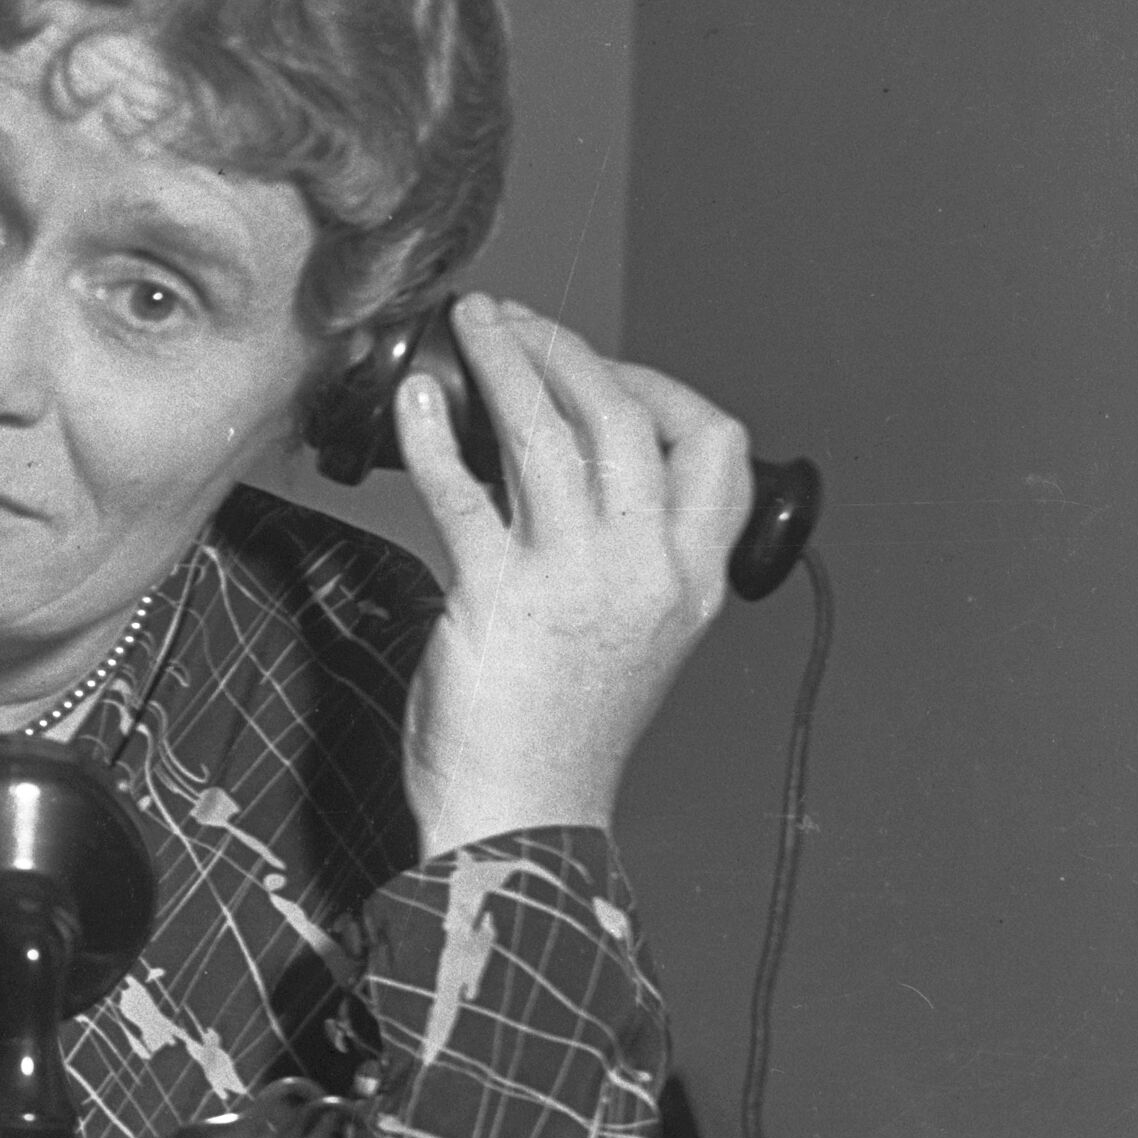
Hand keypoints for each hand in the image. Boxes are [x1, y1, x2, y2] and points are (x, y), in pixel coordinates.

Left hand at [393, 294, 750, 854]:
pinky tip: (420, 398)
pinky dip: (439, 433)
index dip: (662, 389)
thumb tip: (567, 468)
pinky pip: (465, 491)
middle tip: (515, 320)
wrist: (524, 817)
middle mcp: (650, 567)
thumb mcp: (627, 631)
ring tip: (471, 324)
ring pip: (552, 434)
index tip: (602, 370)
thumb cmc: (561, 730)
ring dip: (509, 363)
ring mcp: (578, 578)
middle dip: (569, 351)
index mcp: (693, 575)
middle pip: (629, 417)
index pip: (716, 447)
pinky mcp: (498, 597)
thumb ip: (619, 553)